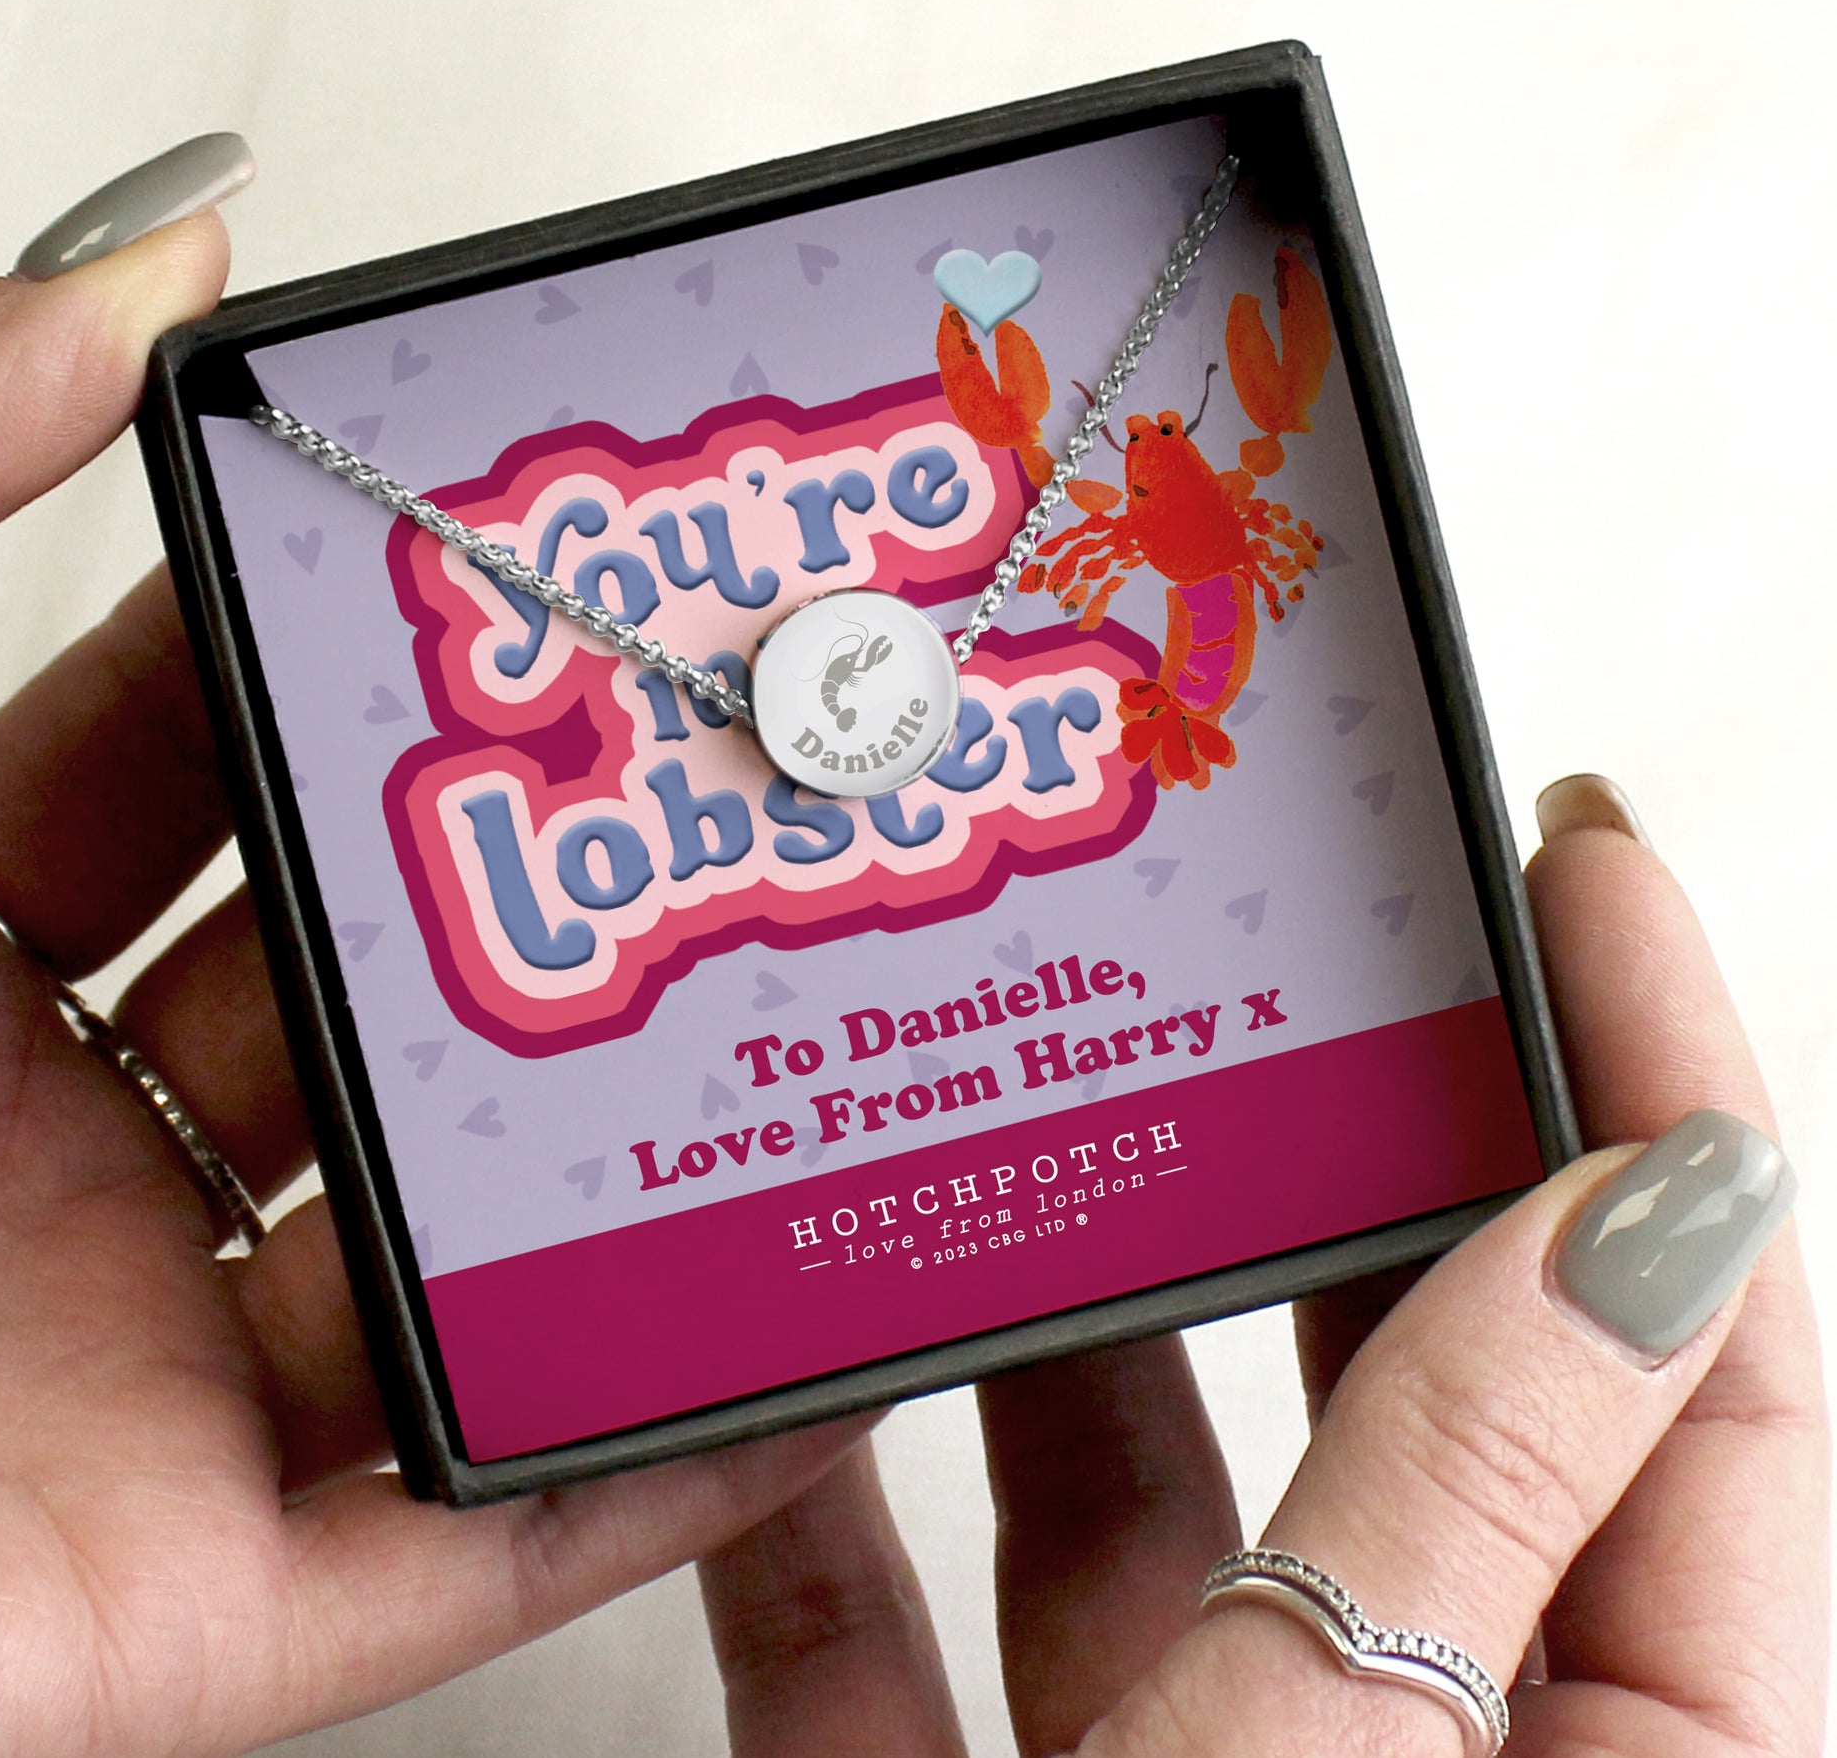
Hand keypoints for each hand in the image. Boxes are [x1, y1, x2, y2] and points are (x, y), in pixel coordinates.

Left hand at [0, 154, 865, 1756]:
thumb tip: (153, 267)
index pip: (186, 788)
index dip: (352, 685)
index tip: (518, 600)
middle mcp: (34, 1182)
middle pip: (362, 1021)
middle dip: (539, 912)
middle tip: (709, 802)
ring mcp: (127, 1397)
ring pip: (454, 1271)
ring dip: (628, 1177)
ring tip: (803, 1048)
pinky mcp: (189, 1611)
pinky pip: (472, 1534)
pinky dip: (650, 1453)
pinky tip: (791, 1351)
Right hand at [697, 785, 1827, 1755]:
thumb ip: (1471, 1495)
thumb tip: (1642, 1205)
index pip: (1706, 1361)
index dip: (1656, 1077)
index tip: (1567, 856)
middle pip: (1413, 1384)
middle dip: (1330, 1151)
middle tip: (1265, 941)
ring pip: (1146, 1492)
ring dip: (1056, 1304)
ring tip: (1011, 1102)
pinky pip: (892, 1626)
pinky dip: (820, 1505)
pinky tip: (777, 1373)